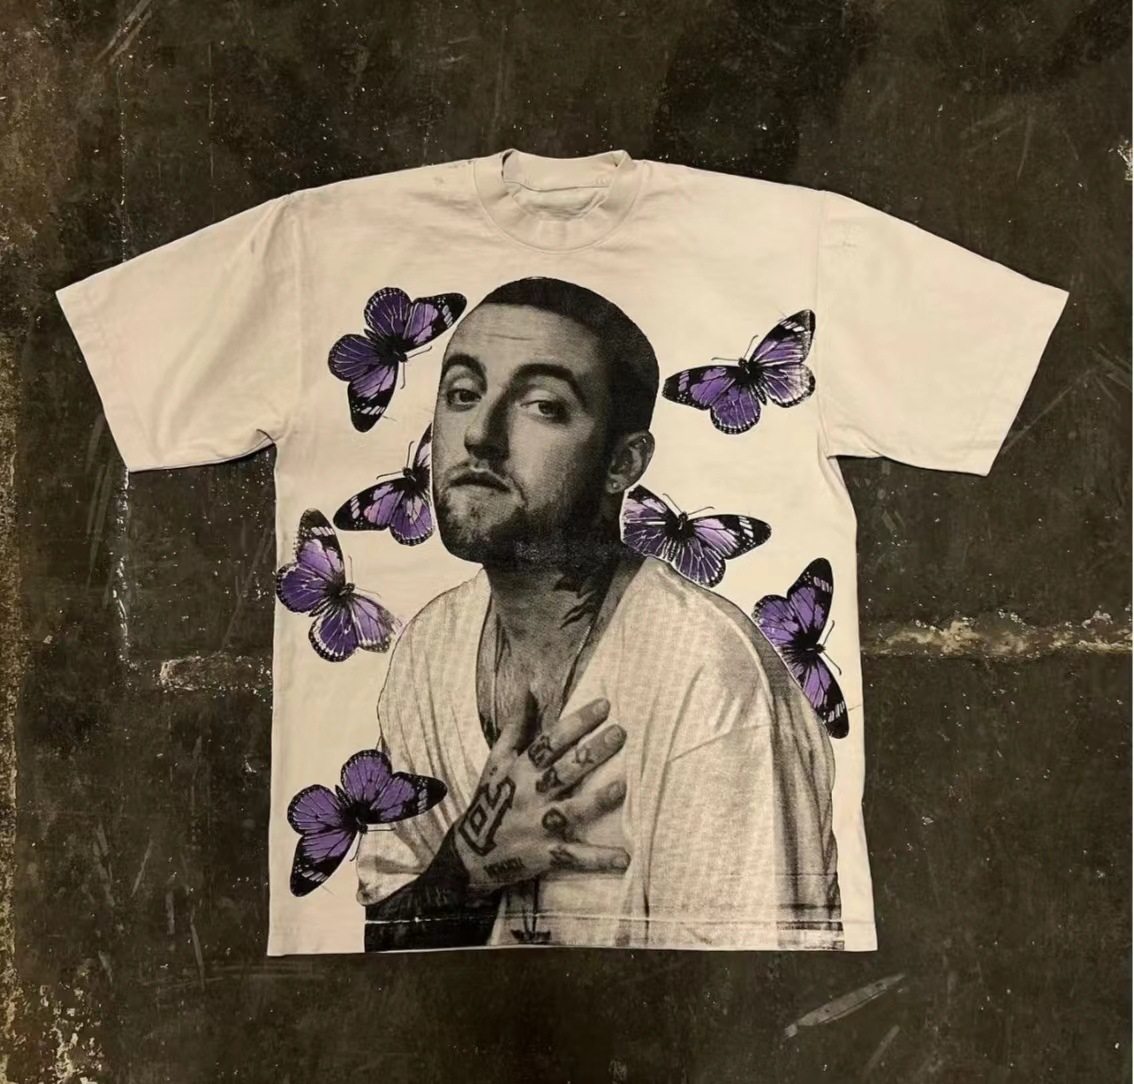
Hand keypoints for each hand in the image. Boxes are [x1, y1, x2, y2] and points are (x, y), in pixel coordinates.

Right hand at [453, 694, 629, 893]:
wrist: (469, 855)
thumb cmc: (490, 800)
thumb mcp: (496, 761)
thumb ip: (516, 726)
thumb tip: (529, 688)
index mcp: (521, 770)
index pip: (551, 741)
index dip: (577, 722)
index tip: (604, 705)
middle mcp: (530, 795)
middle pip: (565, 770)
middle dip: (592, 752)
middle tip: (620, 732)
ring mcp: (538, 826)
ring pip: (571, 811)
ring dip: (597, 801)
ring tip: (622, 787)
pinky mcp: (544, 855)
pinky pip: (574, 857)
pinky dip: (598, 860)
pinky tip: (625, 858)